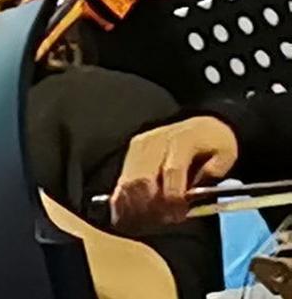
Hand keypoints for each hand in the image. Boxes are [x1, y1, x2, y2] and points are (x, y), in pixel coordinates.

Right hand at [109, 115, 238, 230]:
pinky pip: (122, 181)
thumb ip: (214, 172)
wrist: (200, 127)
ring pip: (128, 182)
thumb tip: (194, 191)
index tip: (179, 214)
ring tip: (149, 220)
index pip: (172, 171)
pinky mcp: (130, 154)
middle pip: (143, 178)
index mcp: (182, 139)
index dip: (173, 197)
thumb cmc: (214, 144)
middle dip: (152, 205)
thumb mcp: (226, 155)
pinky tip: (130, 214)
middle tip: (164, 220)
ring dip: (136, 205)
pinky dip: (123, 200)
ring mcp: (139, 147)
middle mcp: (155, 140)